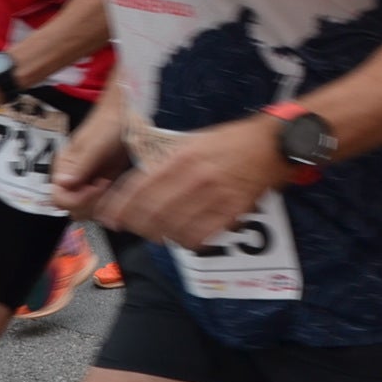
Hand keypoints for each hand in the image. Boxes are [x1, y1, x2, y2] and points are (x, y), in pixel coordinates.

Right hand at [49, 106, 132, 218]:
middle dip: (89, 204)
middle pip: (72, 208)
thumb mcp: (95, 144)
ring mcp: (88, 182)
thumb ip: (80, 164)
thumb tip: (62, 184)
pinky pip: (101, 204)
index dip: (77, 199)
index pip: (59, 198)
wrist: (126, 115)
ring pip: (87, 209)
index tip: (96, 187)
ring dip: (100, 204)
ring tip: (112, 184)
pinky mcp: (102, 185)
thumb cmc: (108, 124)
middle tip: (106, 184)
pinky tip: (118, 189)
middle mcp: (72, 178)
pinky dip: (109, 203)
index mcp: (64, 167)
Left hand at [95, 116, 281, 248]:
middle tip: (129, 227)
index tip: (109, 217)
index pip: (140, 187)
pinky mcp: (231, 213)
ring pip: (172, 229)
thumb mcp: (194, 140)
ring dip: (159, 234)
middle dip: (135, 225)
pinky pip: (198, 237)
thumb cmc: (232, 141)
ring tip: (156, 231)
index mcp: (183, 156)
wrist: (272, 145)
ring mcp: (214, 197)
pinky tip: (183, 235)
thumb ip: (168, 160)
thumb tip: (140, 184)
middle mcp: (196, 178)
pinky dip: (185, 241)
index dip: (119, 207)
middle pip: (152, 213)